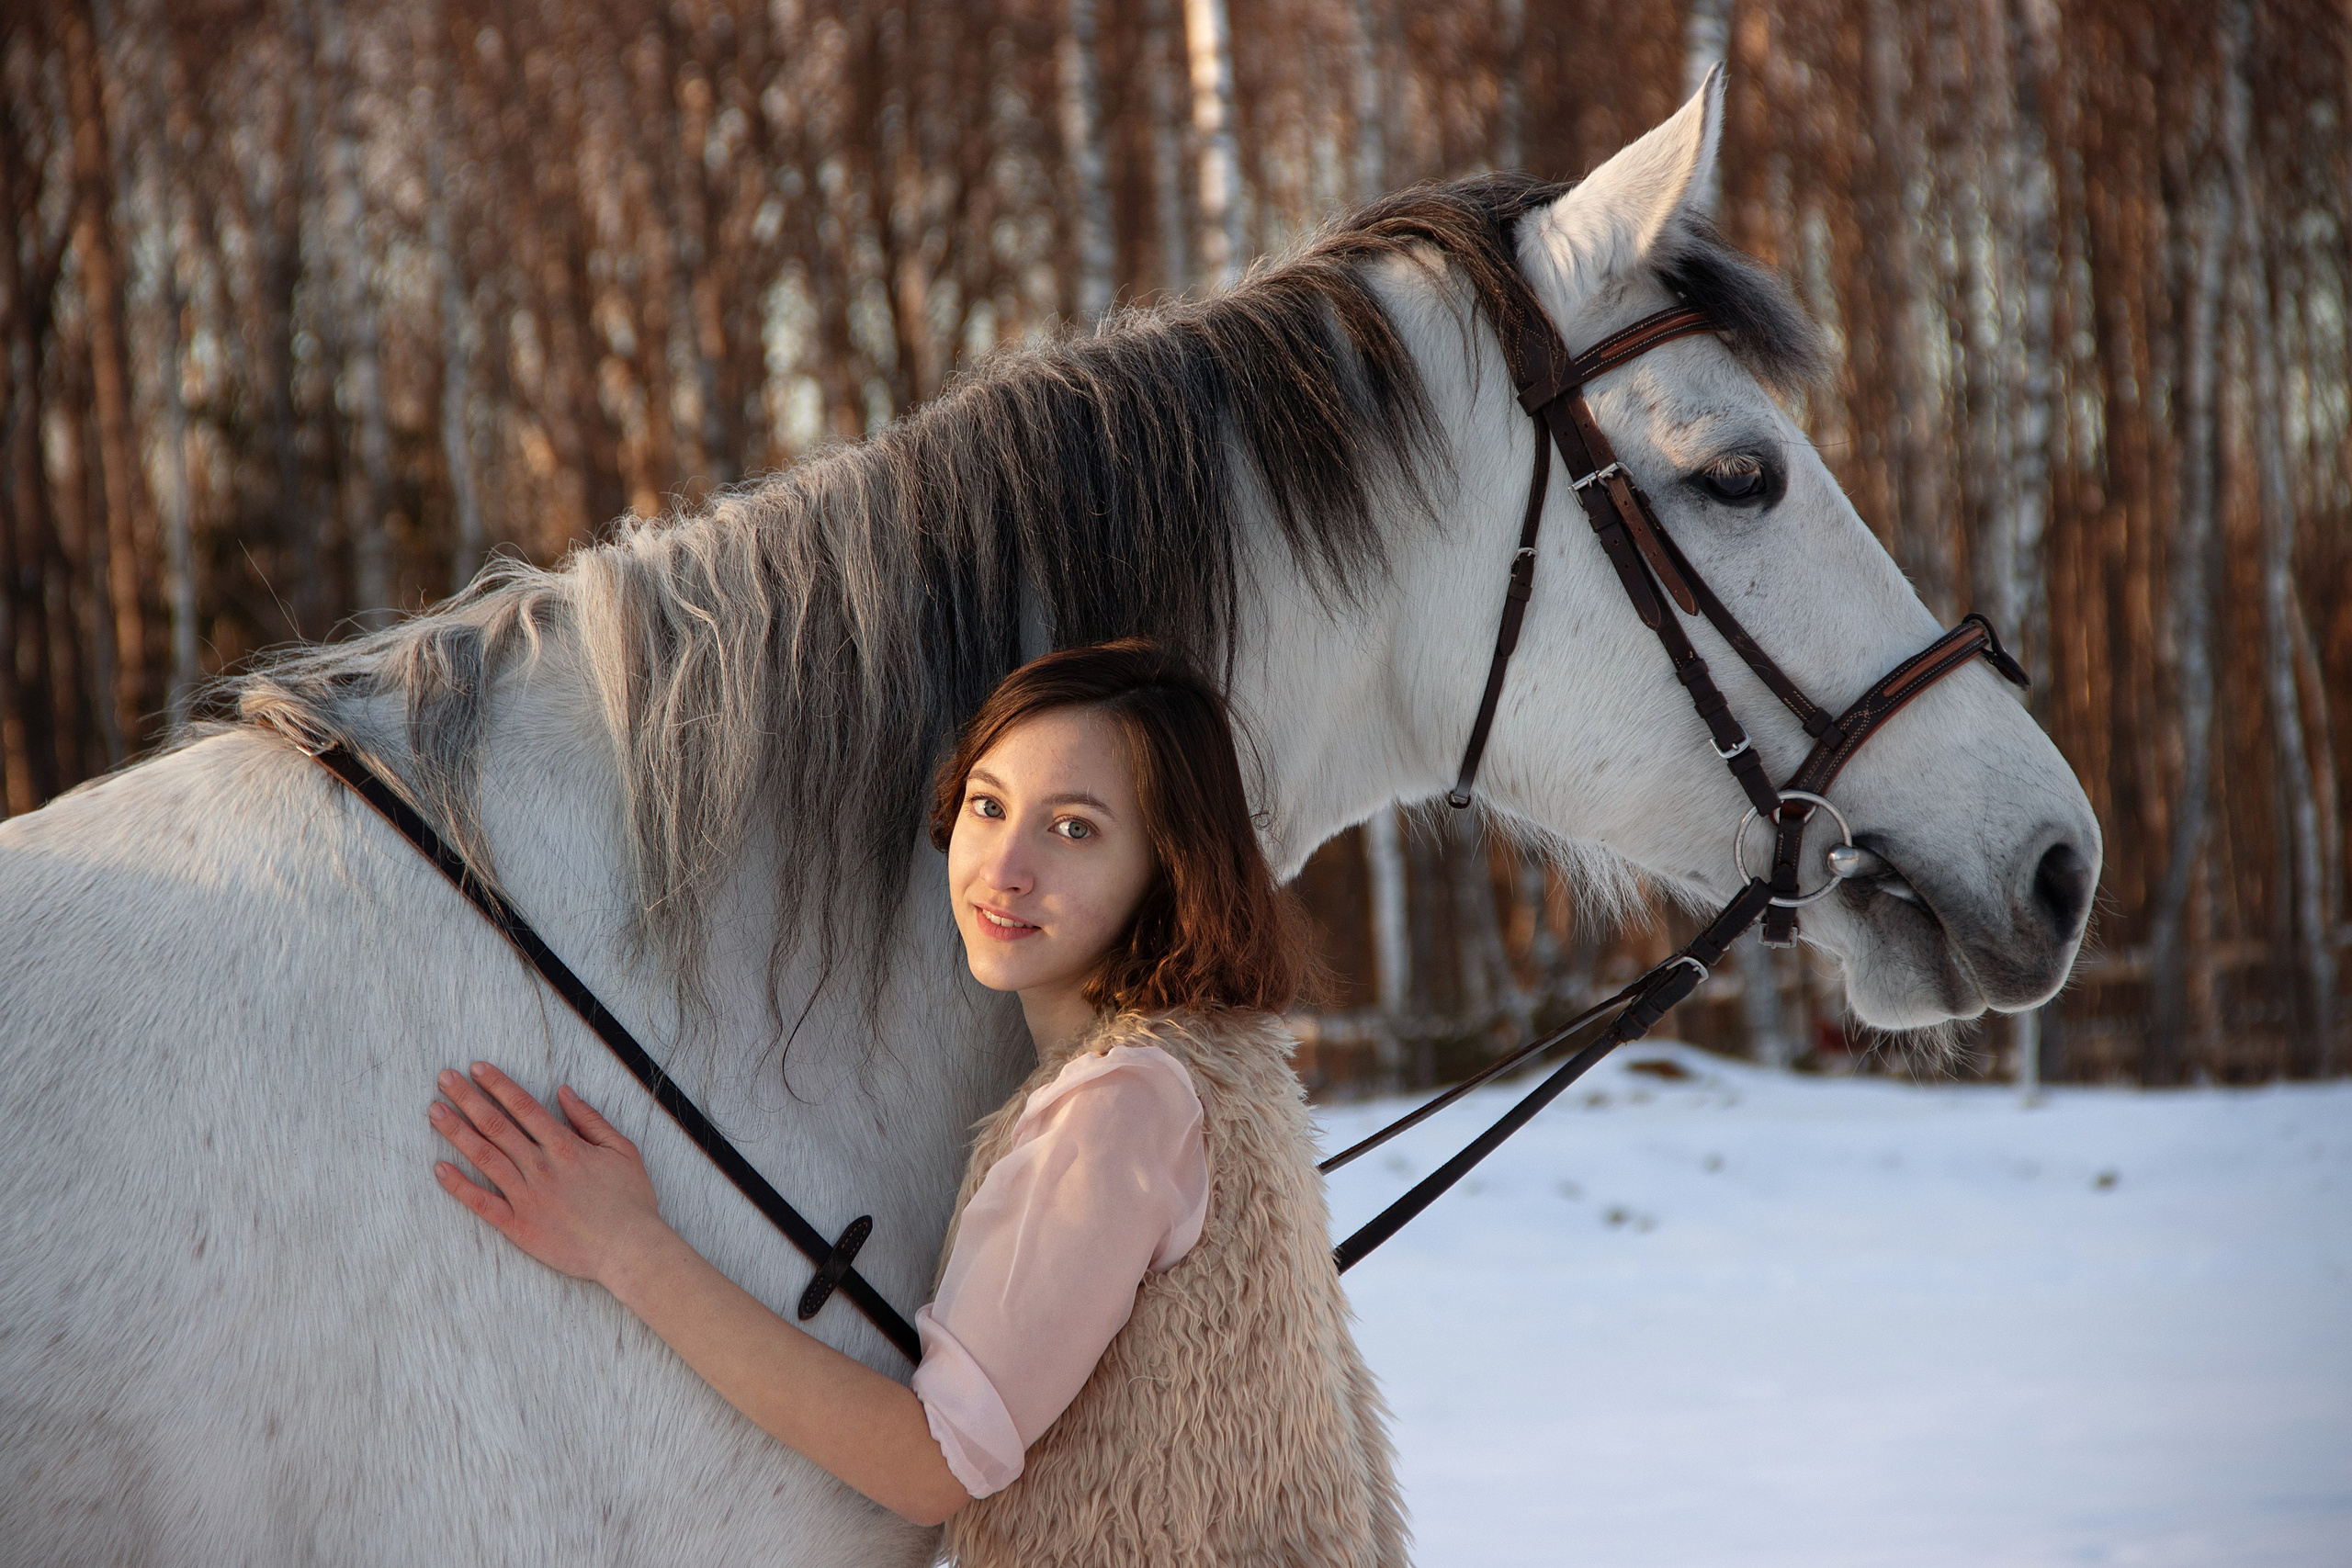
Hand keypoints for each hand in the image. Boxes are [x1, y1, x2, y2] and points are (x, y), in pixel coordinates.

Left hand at [430, 1062, 666, 1285]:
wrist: (628, 1248)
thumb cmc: (630, 1201)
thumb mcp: (622, 1150)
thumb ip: (590, 1120)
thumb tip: (564, 1093)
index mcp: (565, 1146)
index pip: (523, 1107)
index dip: (498, 1085)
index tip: (477, 1068)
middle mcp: (540, 1166)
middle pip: (497, 1126)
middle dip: (468, 1099)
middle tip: (444, 1078)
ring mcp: (526, 1196)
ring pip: (484, 1157)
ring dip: (457, 1132)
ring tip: (434, 1111)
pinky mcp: (518, 1225)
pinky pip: (482, 1203)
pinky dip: (459, 1186)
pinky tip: (439, 1169)